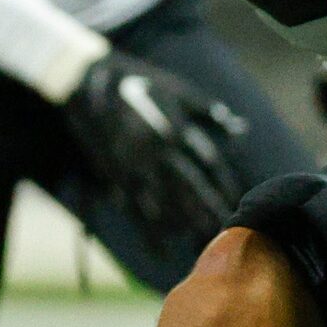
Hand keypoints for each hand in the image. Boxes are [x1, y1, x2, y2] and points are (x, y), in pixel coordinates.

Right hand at [59, 51, 252, 251]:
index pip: (210, 163)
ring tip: (196, 244)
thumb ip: (208, 112)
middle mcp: (158, 150)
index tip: (237, 203)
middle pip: (189, 188)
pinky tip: (160, 247)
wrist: (85, 79)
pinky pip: (133, 207)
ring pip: (162, 203)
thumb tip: (241, 129)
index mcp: (177, 128)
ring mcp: (133, 164)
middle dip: (206, 212)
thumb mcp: (176, 90)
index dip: (224, 185)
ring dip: (180, 225)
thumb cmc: (136, 81)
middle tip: (222, 233)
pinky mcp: (112, 172)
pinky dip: (147, 229)